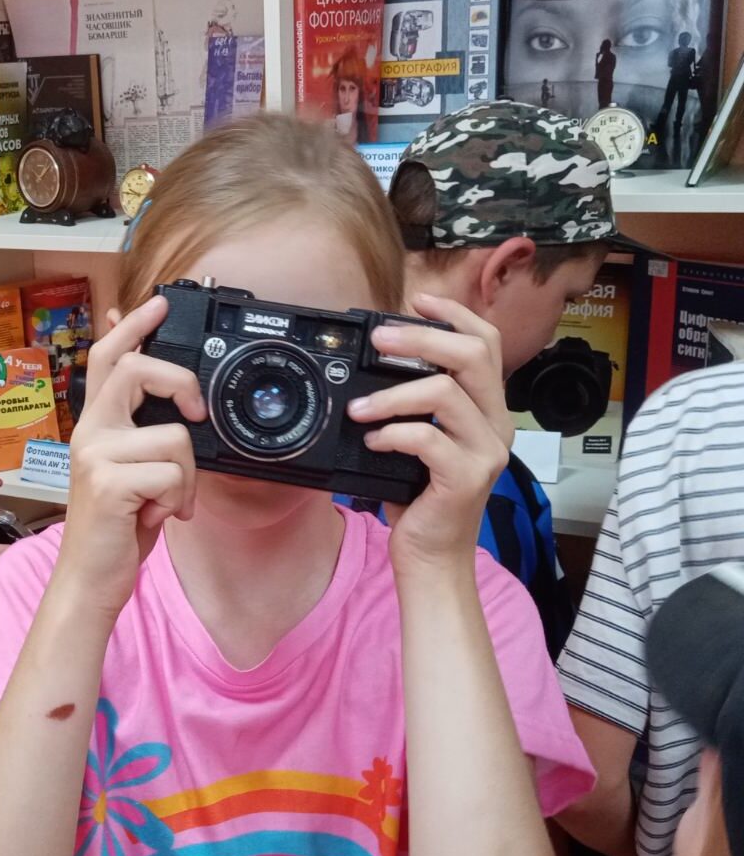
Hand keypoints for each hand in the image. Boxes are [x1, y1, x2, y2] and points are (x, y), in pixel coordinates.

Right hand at [56, 294, 204, 618]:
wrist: (91, 579)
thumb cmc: (117, 527)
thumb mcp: (131, 472)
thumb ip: (143, 434)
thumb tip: (175, 409)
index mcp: (95, 426)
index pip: (109, 357)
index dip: (134, 326)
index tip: (160, 303)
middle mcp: (90, 433)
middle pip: (134, 370)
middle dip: (178, 382)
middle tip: (196, 410)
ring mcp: (95, 456)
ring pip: (174, 437)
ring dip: (186, 477)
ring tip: (166, 500)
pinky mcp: (107, 483)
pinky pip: (173, 474)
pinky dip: (179, 500)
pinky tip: (159, 516)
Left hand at [347, 294, 508, 574]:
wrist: (433, 556)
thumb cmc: (421, 496)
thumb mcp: (421, 440)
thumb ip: (415, 403)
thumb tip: (375, 362)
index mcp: (488, 409)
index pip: (487, 343)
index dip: (454, 314)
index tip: (417, 300)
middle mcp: (496, 425)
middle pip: (471, 355)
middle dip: (420, 338)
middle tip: (377, 339)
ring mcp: (486, 451)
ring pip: (445, 393)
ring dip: (392, 393)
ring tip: (359, 408)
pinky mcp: (467, 478)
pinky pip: (427, 438)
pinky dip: (392, 434)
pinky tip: (372, 442)